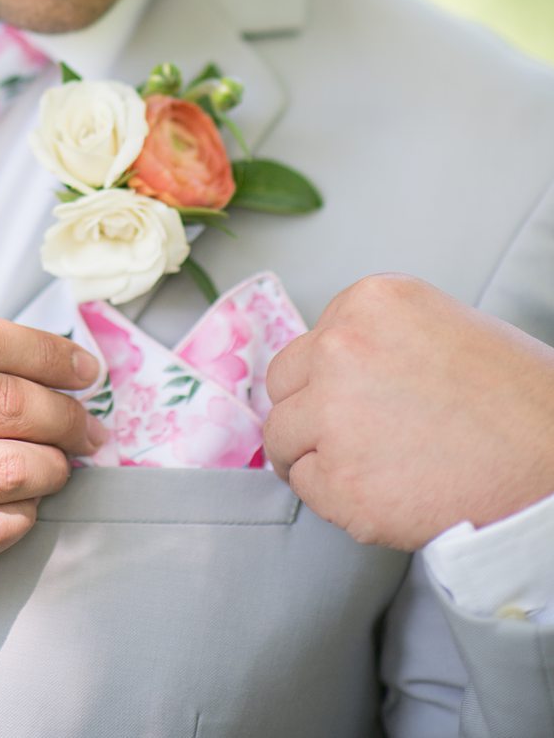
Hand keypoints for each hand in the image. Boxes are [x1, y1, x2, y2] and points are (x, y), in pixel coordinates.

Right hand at [0, 315, 102, 630]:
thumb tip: (29, 360)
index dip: (48, 353)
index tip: (84, 369)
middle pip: (3, 402)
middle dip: (64, 415)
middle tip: (86, 427)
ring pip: (7, 468)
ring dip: (52, 468)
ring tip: (57, 467)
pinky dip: (21, 517)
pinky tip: (20, 507)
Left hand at [263, 274, 553, 549]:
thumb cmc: (516, 400)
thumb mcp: (441, 328)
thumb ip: (380, 339)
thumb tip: (331, 371)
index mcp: (369, 301)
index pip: (315, 341)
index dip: (330, 376)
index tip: (354, 399)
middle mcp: (341, 348)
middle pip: (283, 384)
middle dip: (306, 410)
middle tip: (337, 437)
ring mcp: (335, 416)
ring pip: (283, 436)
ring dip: (310, 455)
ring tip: (356, 469)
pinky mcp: (342, 482)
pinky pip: (307, 488)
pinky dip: (333, 497)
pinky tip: (379, 494)